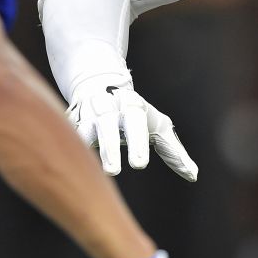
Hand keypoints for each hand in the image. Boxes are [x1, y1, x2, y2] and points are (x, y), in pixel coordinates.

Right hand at [67, 76, 197, 180]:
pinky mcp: (68, 122)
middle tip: (113, 172)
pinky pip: (65, 133)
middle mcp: (108, 109)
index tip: (140, 165)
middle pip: (107, 127)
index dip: (138, 143)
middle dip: (109, 148)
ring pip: (82, 130)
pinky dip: (64, 144)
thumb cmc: (135, 113)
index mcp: (132, 108)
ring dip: (84, 147)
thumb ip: (173, 151)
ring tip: (86, 170)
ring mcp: (85, 115)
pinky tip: (65, 161)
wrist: (99, 82)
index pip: (136, 124)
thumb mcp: (157, 125)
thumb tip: (193, 176)